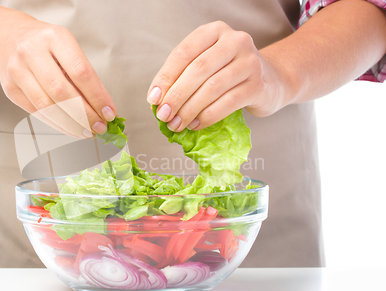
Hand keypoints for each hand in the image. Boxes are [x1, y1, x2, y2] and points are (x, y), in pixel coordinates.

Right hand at [0, 20, 115, 137]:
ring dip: (71, 124)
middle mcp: (32, 52)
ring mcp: (18, 70)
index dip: (97, 96)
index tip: (109, 112)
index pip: (81, 72)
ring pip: (47, 106)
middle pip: (62, 92)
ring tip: (87, 131)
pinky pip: (36, 112)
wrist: (6, 38)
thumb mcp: (66, 47)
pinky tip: (70, 128)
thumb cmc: (44, 44)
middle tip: (99, 127)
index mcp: (54, 38)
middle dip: (85, 115)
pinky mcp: (10, 88)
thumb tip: (102, 107)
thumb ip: (83, 74)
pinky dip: (57, 124)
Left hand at [147, 21, 290, 131]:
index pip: (184, 53)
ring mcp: (250, 62)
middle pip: (198, 70)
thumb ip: (183, 76)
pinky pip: (227, 103)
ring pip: (212, 87)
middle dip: (176, 96)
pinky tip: (195, 124)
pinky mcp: (258, 85)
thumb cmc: (230, 73)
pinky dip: (207, 116)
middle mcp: (235, 41)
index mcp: (215, 31)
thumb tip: (157, 100)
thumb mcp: (206, 65)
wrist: (271, 81)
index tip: (153, 99)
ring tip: (177, 123)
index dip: (165, 77)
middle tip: (163, 115)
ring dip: (190, 109)